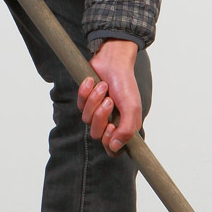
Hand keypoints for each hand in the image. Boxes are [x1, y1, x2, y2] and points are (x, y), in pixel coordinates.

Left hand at [77, 40, 141, 156]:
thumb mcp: (132, 107)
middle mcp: (109, 122)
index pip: (112, 150)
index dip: (109, 142)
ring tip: (103, 86)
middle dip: (100, 116)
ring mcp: (95, 112)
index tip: (112, 127)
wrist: (113, 61)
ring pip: (86, 119)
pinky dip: (86, 92)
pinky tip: (93, 81)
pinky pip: (79, 104)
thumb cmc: (125, 83)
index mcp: (122, 126)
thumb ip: (127, 129)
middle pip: (96, 134)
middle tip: (109, 101)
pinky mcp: (85, 102)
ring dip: (94, 100)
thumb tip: (116, 147)